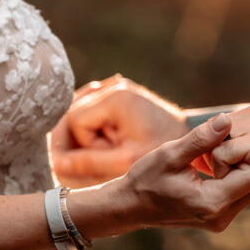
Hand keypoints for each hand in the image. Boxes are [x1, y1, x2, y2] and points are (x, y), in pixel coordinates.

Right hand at [50, 75, 187, 186]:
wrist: (193, 143)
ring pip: (82, 111)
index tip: (105, 156)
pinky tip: (111, 142)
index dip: (83, 143)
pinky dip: (98, 128)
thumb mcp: (125, 160)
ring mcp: (118, 87)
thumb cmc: (162, 152)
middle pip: (75, 113)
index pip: (74, 119)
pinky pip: (94, 109)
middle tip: (106, 156)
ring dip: (90, 134)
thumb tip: (56, 164)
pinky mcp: (122, 94)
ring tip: (111, 150)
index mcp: (116, 97)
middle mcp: (115, 85)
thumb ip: (89, 162)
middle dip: (84, 139)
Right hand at [71, 114, 249, 237]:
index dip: (243, 155)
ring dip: (240, 172)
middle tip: (224, 148)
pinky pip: (240, 197)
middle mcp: (220, 217)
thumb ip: (201, 139)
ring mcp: (220, 222)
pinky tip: (216, 169)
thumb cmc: (146, 178)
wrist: (131, 206)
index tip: (224, 144)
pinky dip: (233, 181)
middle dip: (246, 163)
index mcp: (211, 202)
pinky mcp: (218, 220)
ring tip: (218, 157)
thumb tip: (227, 120)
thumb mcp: (170, 154)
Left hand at [206, 104, 249, 216]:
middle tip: (235, 177)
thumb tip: (197, 156)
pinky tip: (248, 181)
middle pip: (209, 136)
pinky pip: (220, 155)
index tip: (224, 171)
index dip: (212, 154)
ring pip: (212, 146)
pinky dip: (226, 173)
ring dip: (220, 168)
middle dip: (214, 160)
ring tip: (244, 178)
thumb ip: (230, 151)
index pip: (213, 129)